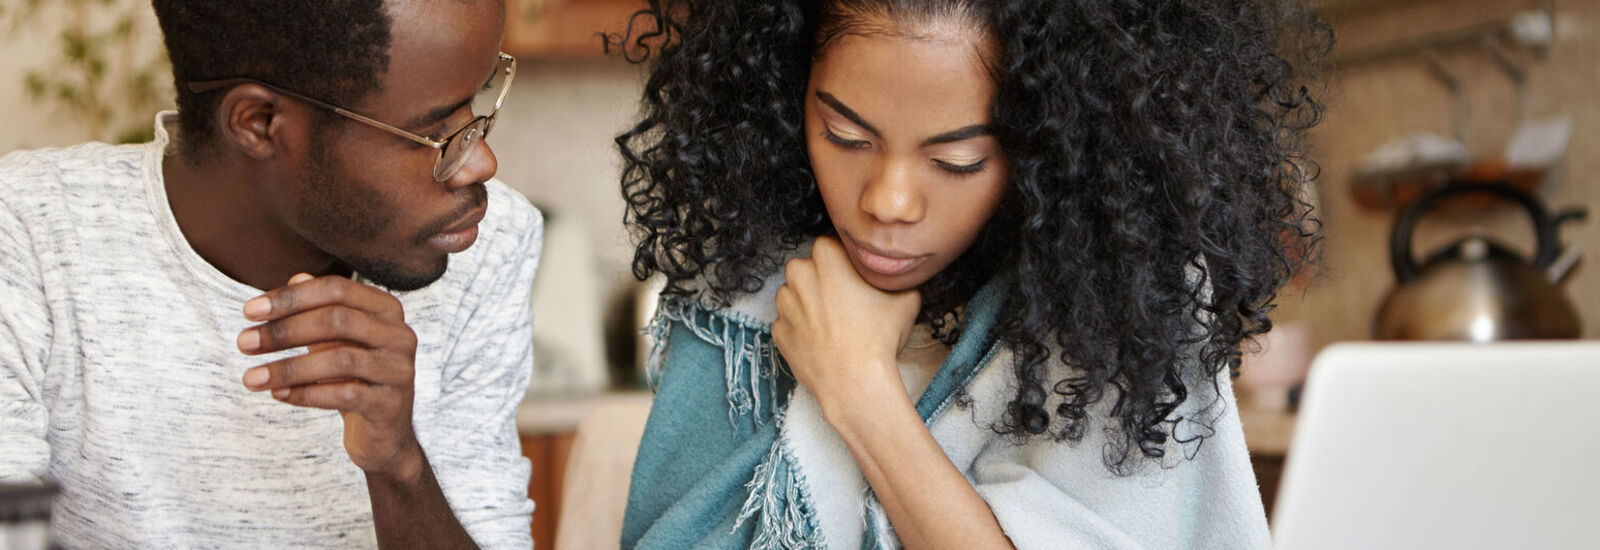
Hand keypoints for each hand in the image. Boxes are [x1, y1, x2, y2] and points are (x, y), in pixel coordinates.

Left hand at [238, 273, 422, 479]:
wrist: (382, 432)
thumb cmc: (354, 377)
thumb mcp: (335, 340)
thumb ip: (318, 308)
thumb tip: (295, 277)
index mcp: (386, 310)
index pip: (336, 289)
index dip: (291, 298)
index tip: (248, 312)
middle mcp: (400, 335)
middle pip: (337, 320)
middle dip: (284, 331)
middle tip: (243, 344)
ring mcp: (399, 371)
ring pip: (339, 359)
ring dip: (288, 368)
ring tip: (251, 378)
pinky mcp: (391, 405)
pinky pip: (344, 395)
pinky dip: (305, 394)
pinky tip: (278, 395)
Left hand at [771, 236, 920, 414]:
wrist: (855, 383)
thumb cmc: (879, 338)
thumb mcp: (906, 297)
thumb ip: (895, 277)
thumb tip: (897, 274)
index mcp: (826, 256)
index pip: (832, 245)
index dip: (846, 261)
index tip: (857, 278)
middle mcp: (798, 275)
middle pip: (810, 268)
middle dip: (824, 279)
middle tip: (847, 301)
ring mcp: (784, 305)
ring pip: (796, 294)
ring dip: (811, 303)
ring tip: (836, 324)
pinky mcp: (778, 332)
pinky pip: (790, 323)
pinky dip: (803, 329)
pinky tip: (824, 341)